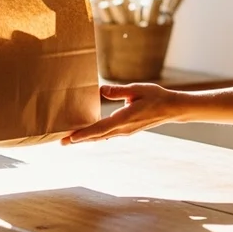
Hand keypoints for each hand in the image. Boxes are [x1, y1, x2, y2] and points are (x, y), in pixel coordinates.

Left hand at [61, 84, 187, 144]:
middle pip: (97, 137)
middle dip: (79, 140)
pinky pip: (107, 135)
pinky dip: (95, 136)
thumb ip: (118, 91)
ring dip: (85, 139)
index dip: (85, 134)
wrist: (171, 109)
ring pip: (101, 137)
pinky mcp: (126, 130)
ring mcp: (125, 132)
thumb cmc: (155, 97)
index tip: (71, 138)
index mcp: (124, 119)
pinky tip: (87, 135)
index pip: (101, 128)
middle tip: (61, 142)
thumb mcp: (137, 89)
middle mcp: (123, 129)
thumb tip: (100, 90)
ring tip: (70, 140)